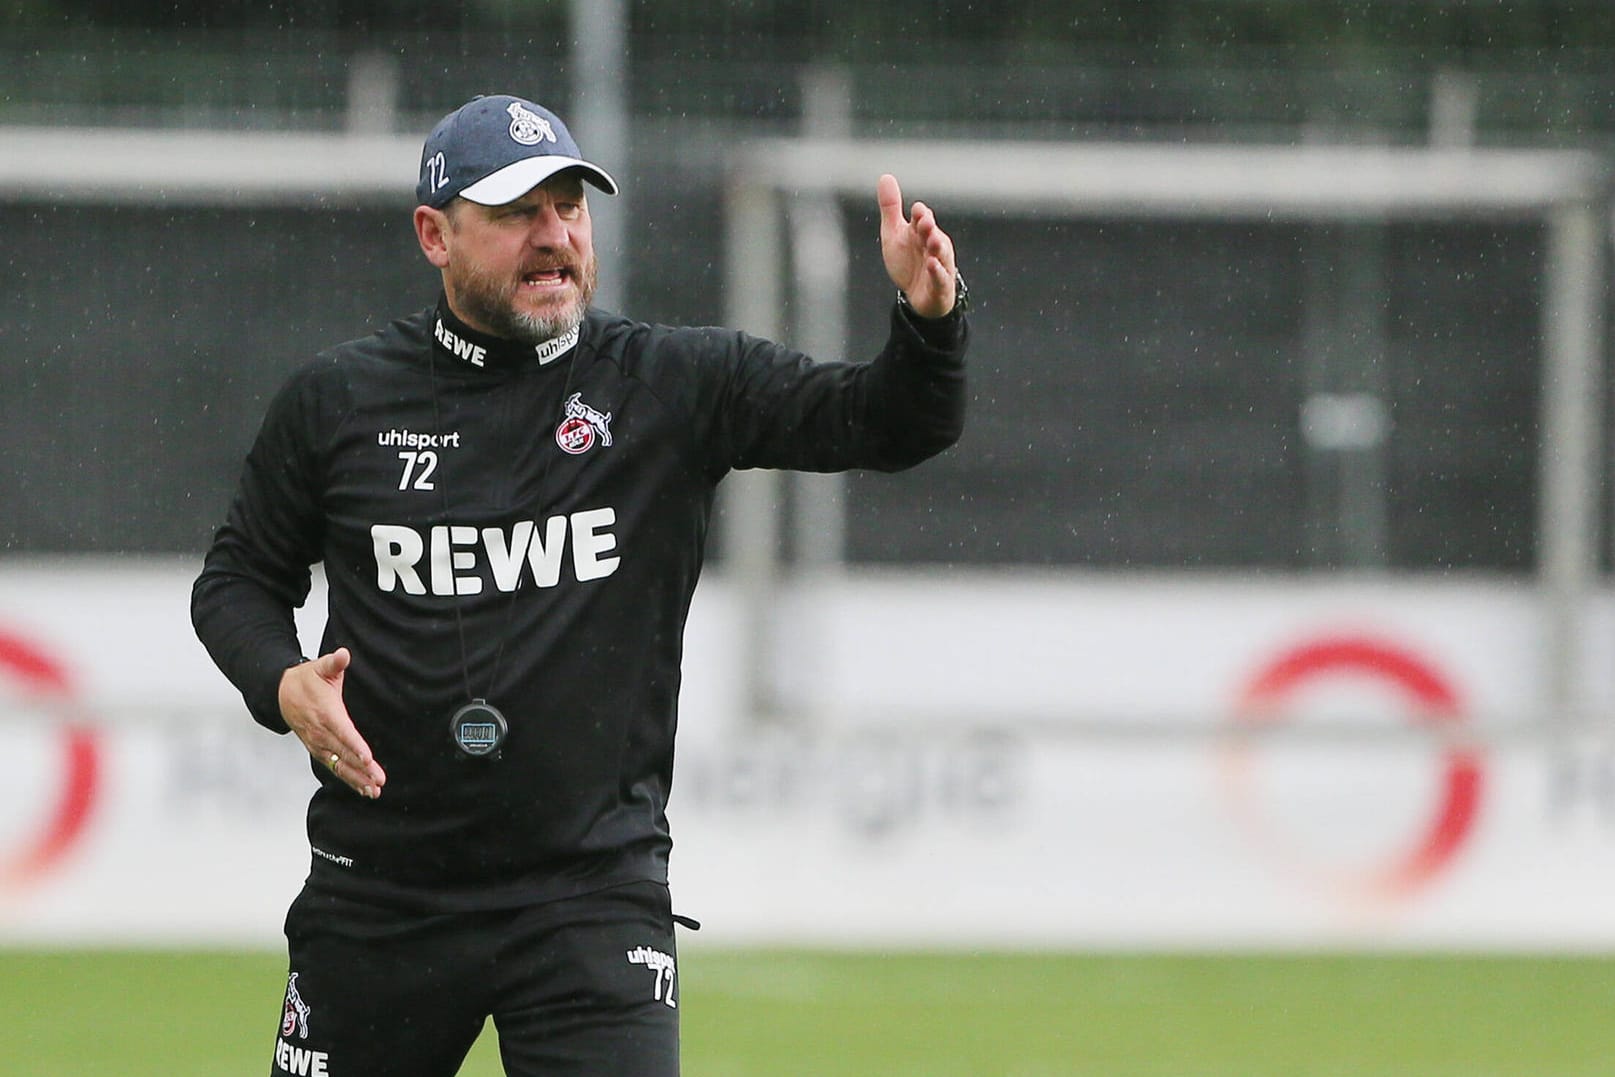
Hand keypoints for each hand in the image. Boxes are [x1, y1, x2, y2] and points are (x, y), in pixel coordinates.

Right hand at [278, 647, 385, 798]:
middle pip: (343, 754)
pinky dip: (348, 779)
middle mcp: (321, 733)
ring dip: (356, 779)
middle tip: (379, 781)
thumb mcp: (320, 667)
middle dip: (361, 769)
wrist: (281, 693)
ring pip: (339, 765)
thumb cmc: (306, 679)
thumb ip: (334, 663)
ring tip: (374, 790)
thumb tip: (343, 654)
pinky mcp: (317, 750)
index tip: (368, 758)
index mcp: (325, 713)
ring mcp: (318, 744)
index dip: (355, 746)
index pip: (343, 732)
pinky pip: (334, 767)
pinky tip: (364, 788)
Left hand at [877, 173, 958, 317]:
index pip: (923, 219)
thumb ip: (891, 207)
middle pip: (933, 234)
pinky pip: (941, 277)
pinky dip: (937, 272)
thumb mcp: (894, 233)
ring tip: (933, 241)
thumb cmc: (908, 261)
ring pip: (941, 254)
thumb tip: (885, 176)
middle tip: (925, 222)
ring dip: (937, 247)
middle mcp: (933, 246)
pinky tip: (932, 265)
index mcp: (922, 232)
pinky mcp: (940, 285)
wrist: (917, 295)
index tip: (917, 210)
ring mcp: (939, 265)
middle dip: (929, 228)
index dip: (921, 215)